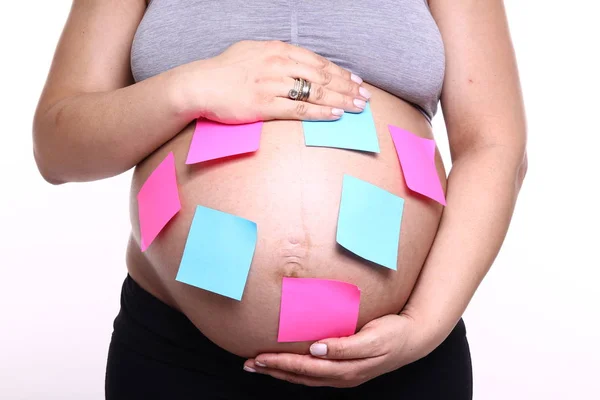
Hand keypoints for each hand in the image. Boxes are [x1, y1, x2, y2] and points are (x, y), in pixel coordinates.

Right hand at [181, 40, 370, 122]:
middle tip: (365, 97)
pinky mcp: (265, 105)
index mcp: (277, 50)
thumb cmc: (225, 70)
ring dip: (340, 100)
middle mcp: (278, 64)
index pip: (317, 61)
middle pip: (322, 76)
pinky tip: (335, 115)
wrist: (200, 84)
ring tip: (358, 107)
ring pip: (315, 92)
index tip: (356, 81)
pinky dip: (320, 112)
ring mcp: (272, 85)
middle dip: (348, 87)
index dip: (340, 72)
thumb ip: (276, 55)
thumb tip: (295, 61)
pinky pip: (299, 109)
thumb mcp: (253, 51)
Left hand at [243, 313, 433, 387]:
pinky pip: (314, 373)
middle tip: (248, 364)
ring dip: (281, 372)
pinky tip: (288, 364)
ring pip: (305, 377)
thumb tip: (317, 349)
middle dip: (273, 370)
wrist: (414, 339)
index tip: (259, 358)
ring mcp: (343, 374)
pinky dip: (296, 370)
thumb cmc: (394, 335)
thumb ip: (345, 346)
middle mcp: (341, 375)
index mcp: (346, 369)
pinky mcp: (345, 368)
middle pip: (300, 376)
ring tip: (259, 366)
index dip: (281, 364)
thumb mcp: (372, 339)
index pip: (305, 368)